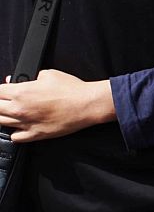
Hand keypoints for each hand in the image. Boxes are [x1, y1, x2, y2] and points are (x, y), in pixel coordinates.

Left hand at [0, 70, 114, 140]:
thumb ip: (29, 77)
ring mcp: (26, 123)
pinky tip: (20, 126)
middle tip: (6, 102)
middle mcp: (19, 109)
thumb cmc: (71, 89)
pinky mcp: (35, 134)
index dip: (1, 91)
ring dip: (3, 117)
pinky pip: (14, 137)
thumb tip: (16, 81)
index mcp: (21, 92)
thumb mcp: (49, 74)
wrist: (87, 104)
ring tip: (11, 113)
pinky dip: (14, 132)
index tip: (3, 92)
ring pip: (0, 123)